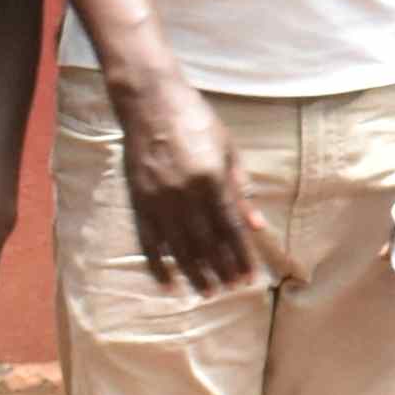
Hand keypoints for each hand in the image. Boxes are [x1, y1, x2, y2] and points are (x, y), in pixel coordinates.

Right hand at [108, 76, 260, 295]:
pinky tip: (169, 283)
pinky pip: (148, 240)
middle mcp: (185, 193)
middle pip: (207, 243)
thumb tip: (257, 225)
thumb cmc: (195, 120)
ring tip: (207, 293)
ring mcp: (158, 198)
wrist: (149, 101)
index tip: (250, 278)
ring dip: (195, 273)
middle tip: (231, 291)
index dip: (241, 256)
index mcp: (211, 179)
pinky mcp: (138, 199)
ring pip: (179, 247)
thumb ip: (240, 189)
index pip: (231, 228)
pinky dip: (158, 265)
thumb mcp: (227, 149)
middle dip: (221, 270)